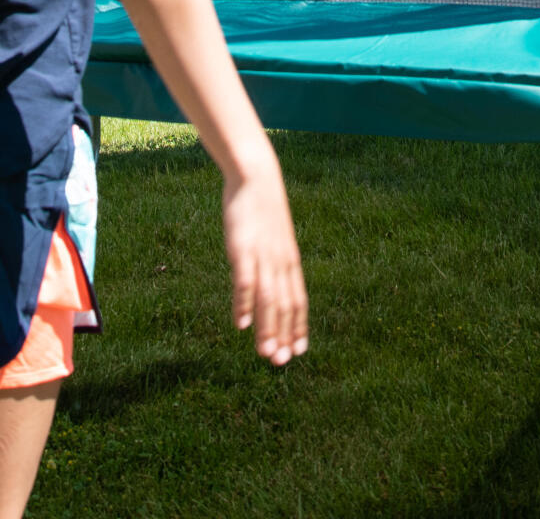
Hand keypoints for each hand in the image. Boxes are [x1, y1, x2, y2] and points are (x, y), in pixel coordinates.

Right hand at [223, 163, 308, 365]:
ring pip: (268, 298)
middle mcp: (281, 262)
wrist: (257, 177)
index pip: (298, 299)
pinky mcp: (243, 248)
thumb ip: (272, 264)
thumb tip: (267, 287)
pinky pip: (245, 280)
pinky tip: (241, 324)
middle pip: (285, 305)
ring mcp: (263, 256)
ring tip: (264, 354)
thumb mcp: (273, 240)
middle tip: (281, 363)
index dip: (298, 326)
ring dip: (266, 328)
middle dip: (282, 335)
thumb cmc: (263, 212)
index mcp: (290, 261)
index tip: (298, 352)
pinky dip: (244, 303)